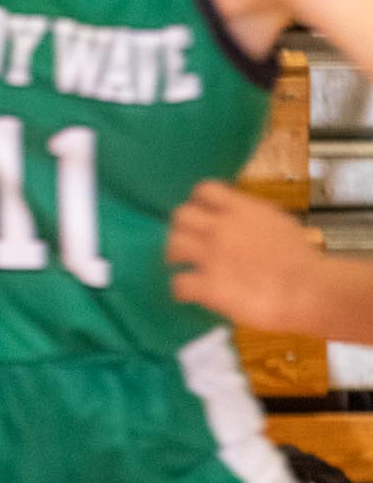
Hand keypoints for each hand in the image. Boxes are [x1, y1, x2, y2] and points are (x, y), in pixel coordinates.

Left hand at [166, 181, 319, 330]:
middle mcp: (221, 228)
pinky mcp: (208, 285)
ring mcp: (211, 256)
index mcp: (242, 210)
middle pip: (180, 215)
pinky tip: (189, 292)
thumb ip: (252, 217)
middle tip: (189, 241)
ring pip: (173, 245)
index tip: (201, 214)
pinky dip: (181, 288)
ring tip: (184, 265)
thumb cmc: (302, 260)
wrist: (310, 290)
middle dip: (181, 228)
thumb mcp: (279, 223)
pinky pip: (179, 282)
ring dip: (175, 255)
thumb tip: (240, 217)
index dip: (198, 202)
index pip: (205, 190)